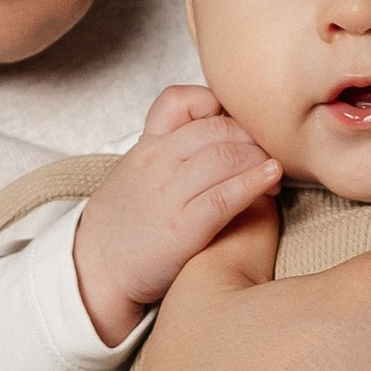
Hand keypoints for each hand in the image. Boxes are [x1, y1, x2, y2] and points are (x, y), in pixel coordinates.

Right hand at [71, 84, 280, 345]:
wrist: (95, 270)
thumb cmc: (124, 223)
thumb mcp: (136, 172)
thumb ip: (168, 150)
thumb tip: (215, 136)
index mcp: (147, 145)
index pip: (181, 101)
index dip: (218, 105)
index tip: (238, 124)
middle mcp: (158, 162)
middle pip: (217, 128)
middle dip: (252, 136)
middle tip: (270, 152)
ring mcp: (170, 193)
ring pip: (226, 156)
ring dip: (259, 159)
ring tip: (275, 172)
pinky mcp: (184, 226)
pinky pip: (225, 195)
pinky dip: (254, 183)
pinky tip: (272, 179)